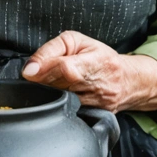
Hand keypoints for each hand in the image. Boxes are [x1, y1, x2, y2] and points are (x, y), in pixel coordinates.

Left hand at [21, 30, 156, 111]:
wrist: (128, 80)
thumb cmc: (100, 57)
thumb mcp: (77, 41)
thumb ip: (52, 49)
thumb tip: (30, 68)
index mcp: (97, 61)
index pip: (68, 68)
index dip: (45, 69)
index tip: (29, 72)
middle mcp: (100, 85)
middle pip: (62, 87)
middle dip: (42, 81)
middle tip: (35, 75)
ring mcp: (98, 104)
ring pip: (63, 102)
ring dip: (50, 93)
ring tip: (50, 83)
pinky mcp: (96, 116)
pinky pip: (69, 112)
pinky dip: (59, 104)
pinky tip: (59, 96)